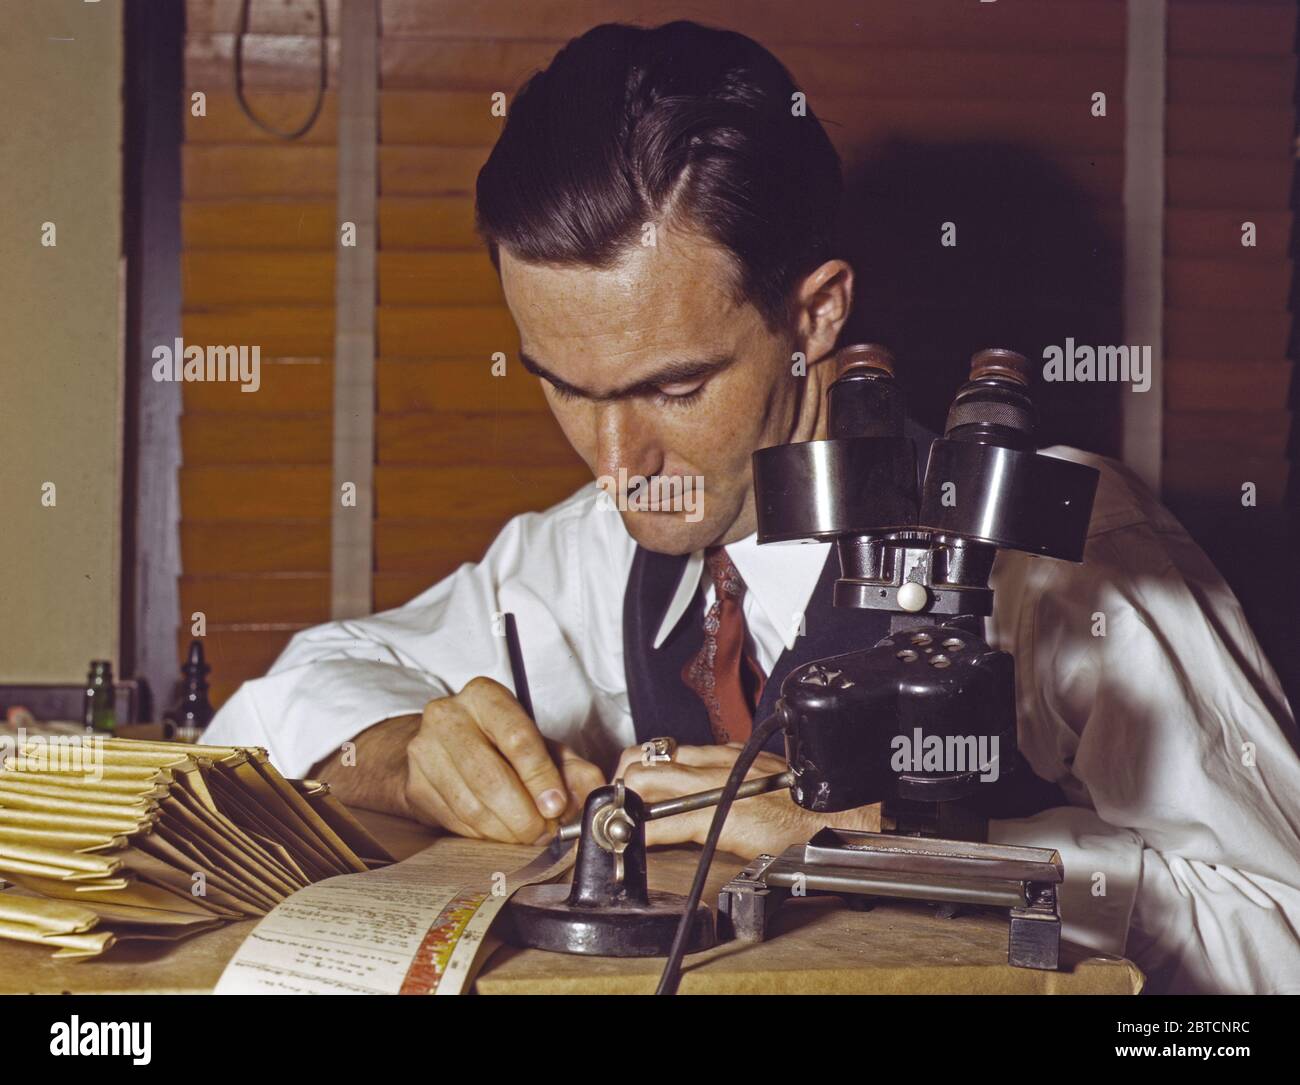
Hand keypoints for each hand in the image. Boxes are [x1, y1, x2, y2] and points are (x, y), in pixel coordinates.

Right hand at [403, 677, 603, 842]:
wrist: (443, 745)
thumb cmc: (499, 742)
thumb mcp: (540, 743)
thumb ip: (571, 767)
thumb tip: (590, 793)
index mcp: (484, 696)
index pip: (516, 738)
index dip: (540, 777)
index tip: (557, 806)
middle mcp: (448, 717)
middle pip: (490, 777)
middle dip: (524, 815)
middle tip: (545, 832)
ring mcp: (425, 751)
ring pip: (472, 806)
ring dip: (506, 831)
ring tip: (528, 834)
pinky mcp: (414, 786)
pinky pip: (456, 822)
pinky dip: (485, 835)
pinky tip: (500, 831)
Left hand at [613, 743, 880, 857]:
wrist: (837, 817)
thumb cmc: (805, 804)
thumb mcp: (760, 780)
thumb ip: (729, 782)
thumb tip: (703, 797)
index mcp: (724, 753)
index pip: (664, 750)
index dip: (637, 768)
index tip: (626, 788)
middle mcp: (712, 761)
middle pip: (644, 756)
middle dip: (620, 781)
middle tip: (616, 806)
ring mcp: (712, 785)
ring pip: (645, 779)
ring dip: (624, 802)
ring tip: (619, 823)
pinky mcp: (716, 813)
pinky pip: (664, 821)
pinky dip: (643, 832)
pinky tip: (636, 842)